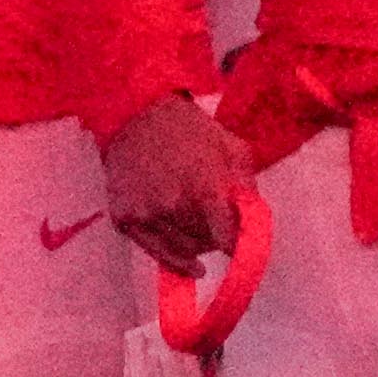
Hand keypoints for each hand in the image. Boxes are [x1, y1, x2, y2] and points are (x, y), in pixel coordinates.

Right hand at [96, 92, 245, 301]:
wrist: (138, 114)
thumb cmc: (188, 129)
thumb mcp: (232, 148)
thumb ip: (247, 188)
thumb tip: (253, 224)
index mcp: (204, 187)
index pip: (228, 240)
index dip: (239, 248)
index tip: (242, 250)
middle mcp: (173, 205)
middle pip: (206, 246)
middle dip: (216, 238)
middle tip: (216, 223)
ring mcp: (146, 214)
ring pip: (182, 251)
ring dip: (195, 246)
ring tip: (197, 226)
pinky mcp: (124, 219)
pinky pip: (156, 253)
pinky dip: (173, 257)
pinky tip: (187, 262)